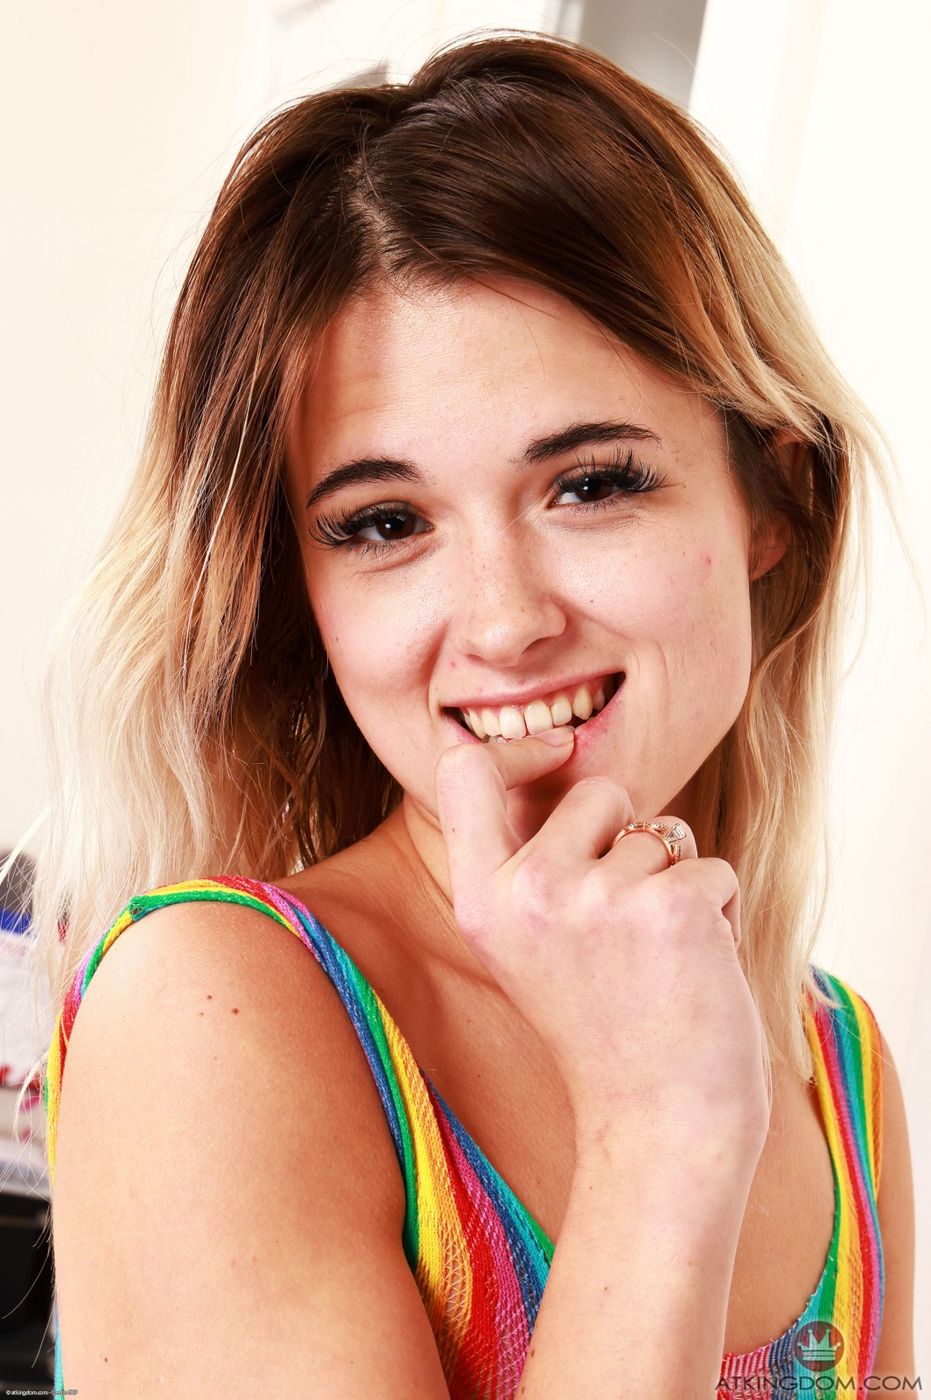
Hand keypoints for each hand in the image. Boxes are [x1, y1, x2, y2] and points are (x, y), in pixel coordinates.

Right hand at [433, 726, 769, 1156]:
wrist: (660, 1126)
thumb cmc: (606, 1028)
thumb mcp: (531, 943)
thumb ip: (534, 861)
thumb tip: (563, 758)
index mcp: (480, 900)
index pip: (463, 771)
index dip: (515, 747)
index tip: (556, 751)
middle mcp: (527, 891)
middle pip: (597, 792)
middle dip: (629, 836)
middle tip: (625, 926)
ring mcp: (598, 898)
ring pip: (662, 833)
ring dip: (676, 884)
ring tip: (658, 961)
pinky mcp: (670, 907)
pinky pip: (712, 868)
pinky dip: (718, 911)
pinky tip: (695, 972)